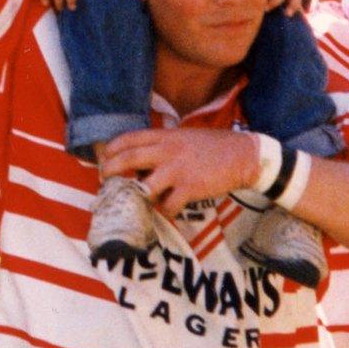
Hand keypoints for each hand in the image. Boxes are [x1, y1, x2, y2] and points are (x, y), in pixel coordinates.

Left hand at [98, 128, 258, 217]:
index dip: (111, 149)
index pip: (129, 139)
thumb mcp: (184, 137)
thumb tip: (142, 161)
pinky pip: (167, 205)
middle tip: (105, 180)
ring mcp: (177, 170)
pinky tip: (168, 209)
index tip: (103, 158)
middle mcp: (167, 151)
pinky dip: (164, 210)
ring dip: (137, 197)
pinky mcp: (190, 188)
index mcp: (165, 136)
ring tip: (135, 201)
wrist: (245, 156)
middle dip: (110, 171)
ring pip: (144, 187)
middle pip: (128, 159)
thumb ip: (163, 145)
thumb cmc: (214, 147)